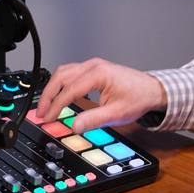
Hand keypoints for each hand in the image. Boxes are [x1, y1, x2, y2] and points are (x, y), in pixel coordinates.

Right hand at [35, 58, 165, 133]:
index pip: (69, 90)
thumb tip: (74, 126)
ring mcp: (92, 66)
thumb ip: (94, 120)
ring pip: (63, 73)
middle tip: (41, 113)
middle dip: (48, 96)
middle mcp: (93, 66)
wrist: (152, 90)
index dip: (56, 106)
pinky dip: (61, 85)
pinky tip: (59, 97)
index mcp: (98, 74)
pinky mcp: (93, 70)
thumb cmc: (138, 98)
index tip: (48, 118)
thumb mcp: (117, 114)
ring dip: (53, 89)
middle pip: (61, 77)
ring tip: (46, 106)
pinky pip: (70, 73)